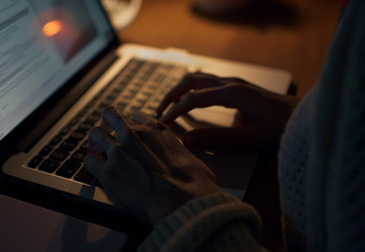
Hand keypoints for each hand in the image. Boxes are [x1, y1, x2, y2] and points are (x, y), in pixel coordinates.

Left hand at [84, 107, 220, 224]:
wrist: (183, 202)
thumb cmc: (193, 183)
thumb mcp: (189, 155)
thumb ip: (176, 149)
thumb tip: (179, 158)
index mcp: (155, 129)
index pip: (135, 116)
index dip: (131, 124)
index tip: (129, 132)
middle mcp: (134, 135)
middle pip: (109, 115)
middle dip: (106, 123)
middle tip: (106, 134)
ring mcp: (118, 152)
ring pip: (94, 134)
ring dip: (95, 143)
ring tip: (96, 151)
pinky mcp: (107, 172)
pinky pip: (88, 161)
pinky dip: (91, 164)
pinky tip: (95, 169)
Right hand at [157, 72, 297, 147]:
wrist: (304, 116)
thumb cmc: (283, 127)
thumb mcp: (252, 137)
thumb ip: (218, 139)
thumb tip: (188, 141)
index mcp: (232, 93)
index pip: (193, 98)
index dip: (175, 111)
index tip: (162, 125)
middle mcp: (230, 83)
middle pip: (191, 81)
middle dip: (171, 95)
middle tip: (158, 113)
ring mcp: (234, 82)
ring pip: (197, 79)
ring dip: (180, 90)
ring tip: (168, 107)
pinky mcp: (236, 87)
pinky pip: (206, 83)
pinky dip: (191, 90)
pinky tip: (188, 102)